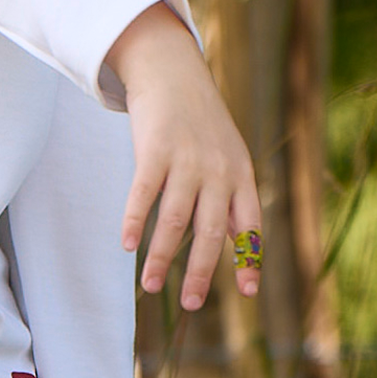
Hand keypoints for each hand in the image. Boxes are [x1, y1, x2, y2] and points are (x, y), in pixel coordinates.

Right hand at [106, 3, 261, 309]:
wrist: (173, 72)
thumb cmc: (202, 123)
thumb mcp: (231, 156)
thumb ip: (236, 200)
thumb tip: (244, 248)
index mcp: (240, 174)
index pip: (249, 224)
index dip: (248, 258)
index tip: (246, 292)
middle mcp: (217, 169)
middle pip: (210, 230)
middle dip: (200, 272)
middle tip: (191, 305)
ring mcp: (186, 159)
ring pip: (174, 219)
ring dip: (161, 257)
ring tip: (150, 287)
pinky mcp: (154, 149)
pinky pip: (144, 193)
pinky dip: (135, 222)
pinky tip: (127, 245)